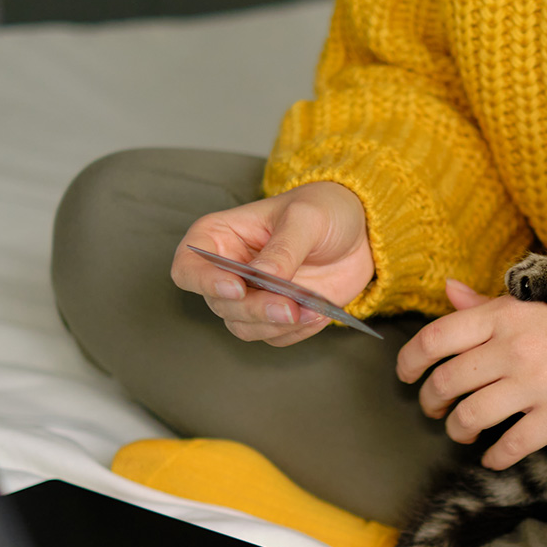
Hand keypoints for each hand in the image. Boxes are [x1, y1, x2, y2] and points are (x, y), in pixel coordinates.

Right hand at [171, 182, 373, 345]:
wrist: (358, 232)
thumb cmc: (323, 209)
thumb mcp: (306, 218)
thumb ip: (284, 248)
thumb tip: (264, 277)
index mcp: (220, 236)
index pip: (188, 267)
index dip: (205, 282)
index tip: (237, 288)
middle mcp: (229, 270)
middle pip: (220, 304)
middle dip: (255, 309)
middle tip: (288, 307)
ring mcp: (253, 296)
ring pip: (244, 327)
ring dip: (277, 325)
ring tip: (313, 310)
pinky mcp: (277, 315)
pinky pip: (276, 337)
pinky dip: (296, 331)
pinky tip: (319, 314)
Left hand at [397, 280, 546, 468]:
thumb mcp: (541, 303)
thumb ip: (491, 305)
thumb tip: (450, 292)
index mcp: (507, 316)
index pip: (437, 337)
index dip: (410, 360)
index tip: (405, 374)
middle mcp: (514, 349)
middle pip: (447, 382)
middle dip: (431, 402)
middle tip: (433, 409)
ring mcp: (535, 385)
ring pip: (471, 417)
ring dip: (459, 430)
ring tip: (463, 432)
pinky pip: (510, 446)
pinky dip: (494, 456)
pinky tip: (494, 455)